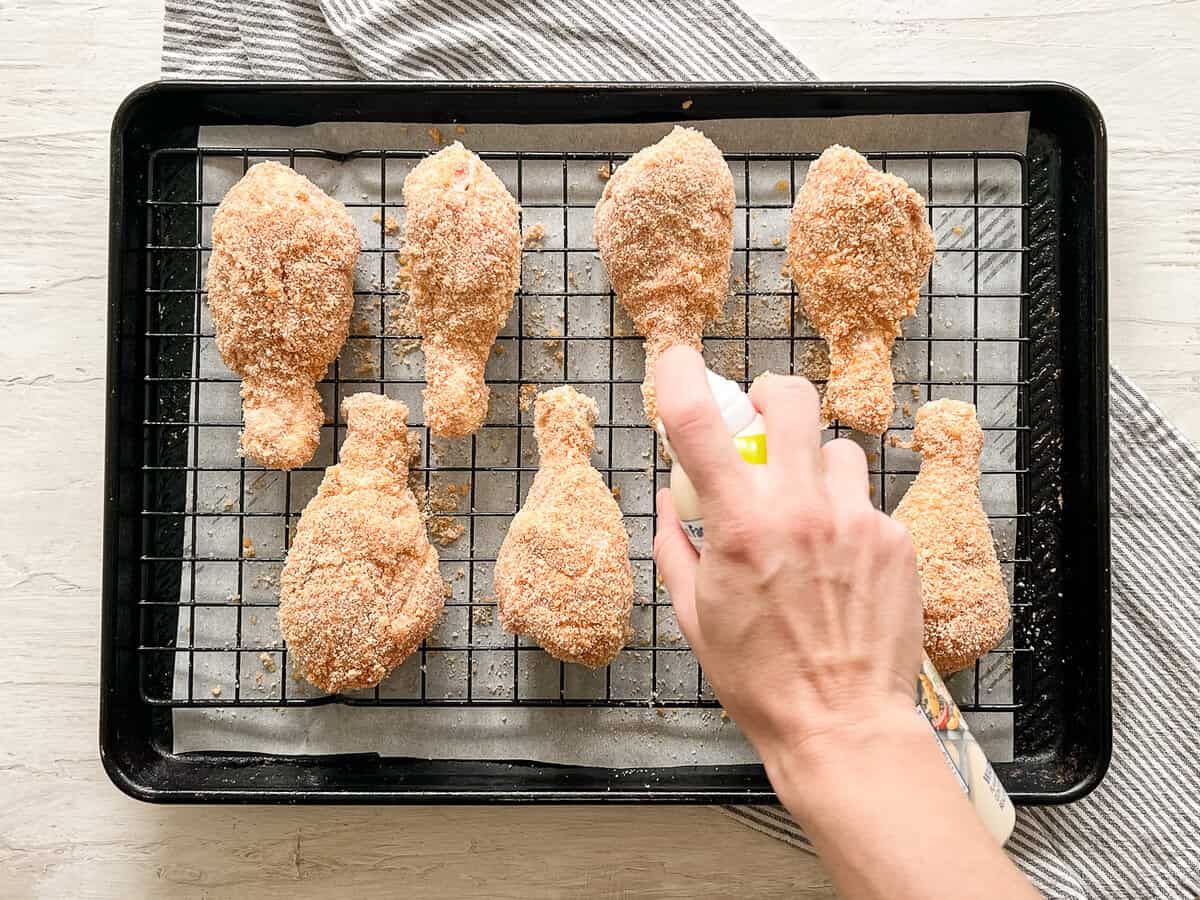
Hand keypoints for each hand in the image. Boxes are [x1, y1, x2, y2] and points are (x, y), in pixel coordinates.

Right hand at [652, 346, 923, 766]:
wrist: (842, 723)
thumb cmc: (760, 678)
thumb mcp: (695, 615)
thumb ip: (674, 546)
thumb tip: (668, 501)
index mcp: (741, 529)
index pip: (699, 427)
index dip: (682, 378)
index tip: (677, 360)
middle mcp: (801, 511)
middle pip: (791, 401)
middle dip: (772, 396)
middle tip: (765, 419)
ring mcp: (855, 521)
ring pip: (837, 450)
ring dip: (816, 468)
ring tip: (812, 515)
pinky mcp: (895, 539)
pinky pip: (868, 502)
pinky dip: (849, 519)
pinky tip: (842, 564)